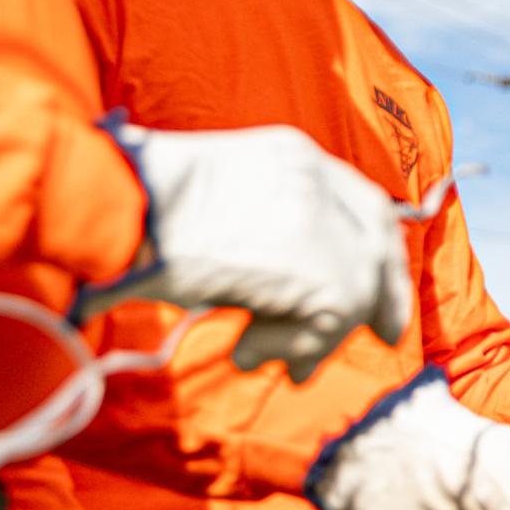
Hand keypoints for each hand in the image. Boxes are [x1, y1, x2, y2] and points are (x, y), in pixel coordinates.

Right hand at [81, 123, 411, 383]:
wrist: (122, 214)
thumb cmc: (138, 212)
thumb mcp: (212, 205)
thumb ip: (257, 231)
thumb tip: (278, 297)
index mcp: (292, 155)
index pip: (360, 199)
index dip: (377, 243)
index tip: (383, 278)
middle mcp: (318, 181)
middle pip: (376, 243)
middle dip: (383, 294)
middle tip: (387, 333)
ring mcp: (325, 227)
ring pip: (353, 292)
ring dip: (313, 335)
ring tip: (267, 355)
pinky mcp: (325, 277)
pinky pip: (328, 327)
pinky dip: (287, 348)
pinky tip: (243, 350)